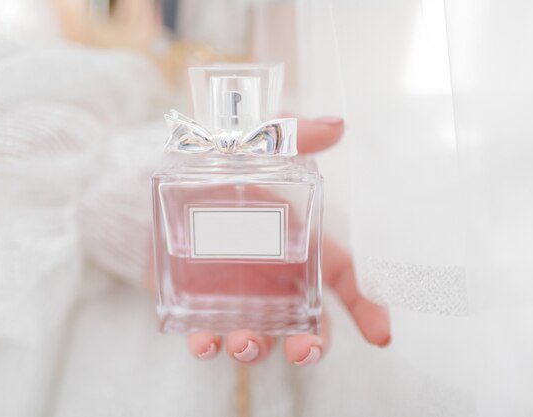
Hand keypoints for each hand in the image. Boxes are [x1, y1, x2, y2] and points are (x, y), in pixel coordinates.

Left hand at [186, 116, 390, 365]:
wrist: (151, 177)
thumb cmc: (211, 162)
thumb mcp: (249, 142)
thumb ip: (290, 134)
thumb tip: (338, 125)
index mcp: (297, 240)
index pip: (342, 278)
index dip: (366, 307)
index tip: (381, 336)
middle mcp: (273, 275)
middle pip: (307, 322)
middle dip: (312, 344)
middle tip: (303, 351)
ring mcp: (237, 292)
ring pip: (261, 334)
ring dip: (257, 348)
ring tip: (243, 343)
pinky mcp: (199, 302)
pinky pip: (209, 332)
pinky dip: (209, 344)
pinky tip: (204, 342)